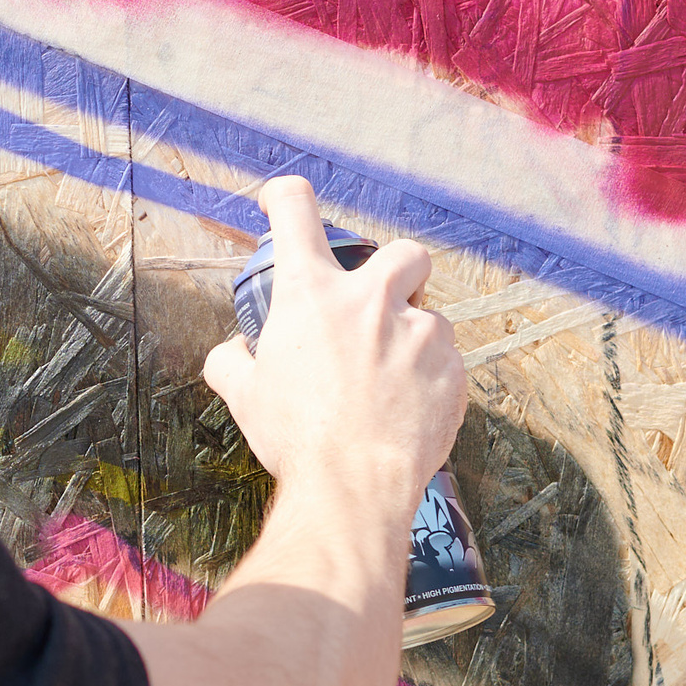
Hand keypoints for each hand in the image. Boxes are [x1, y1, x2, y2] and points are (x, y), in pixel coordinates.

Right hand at [202, 178, 466, 524]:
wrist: (354, 488)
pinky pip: (447, 364)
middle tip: (381, 307)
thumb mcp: (243, 395)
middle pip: (403, 253)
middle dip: (398, 273)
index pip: (295, 211)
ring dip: (413, 340)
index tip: (282, 202)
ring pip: (430, 317)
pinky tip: (407, 413)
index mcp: (311, 294)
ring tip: (391, 382)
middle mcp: (371, 300)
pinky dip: (430, 381)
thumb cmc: (297, 439)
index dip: (285, 198)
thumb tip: (232, 354)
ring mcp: (420, 333)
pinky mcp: (454, 370)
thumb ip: (231, 361)